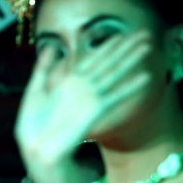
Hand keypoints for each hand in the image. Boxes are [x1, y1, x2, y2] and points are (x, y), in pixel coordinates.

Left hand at [14, 33, 152, 178]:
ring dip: (131, 59)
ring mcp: (90, 98)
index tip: (122, 34)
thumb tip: (51, 46)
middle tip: (146, 34)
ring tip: (149, 46)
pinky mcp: (94, 111)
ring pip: (114, 73)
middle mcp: (83, 87)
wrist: (36, 147)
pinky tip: (145, 79)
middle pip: (108, 62)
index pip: (92, 59)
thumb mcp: (35, 90)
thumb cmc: (34, 123)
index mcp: (69, 82)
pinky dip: (129, 88)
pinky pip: (115, 96)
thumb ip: (44, 68)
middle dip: (126, 47)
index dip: (108, 46)